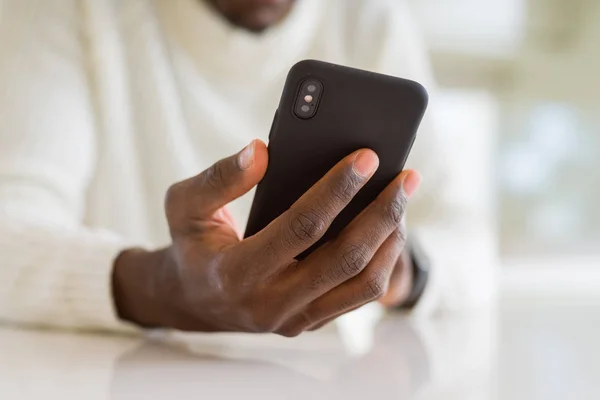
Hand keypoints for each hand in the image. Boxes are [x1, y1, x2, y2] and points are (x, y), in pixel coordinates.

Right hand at [113, 140, 420, 335]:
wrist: (193, 299)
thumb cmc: (192, 244)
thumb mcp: (183, 204)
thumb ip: (218, 178)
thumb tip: (263, 150)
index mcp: (236, 274)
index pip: (300, 228)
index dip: (337, 189)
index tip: (367, 156)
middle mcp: (270, 304)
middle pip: (344, 258)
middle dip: (382, 213)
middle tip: (407, 177)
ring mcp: (295, 319)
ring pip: (363, 283)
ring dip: (390, 240)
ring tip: (401, 201)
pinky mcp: (311, 321)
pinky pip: (360, 295)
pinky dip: (383, 260)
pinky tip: (388, 227)